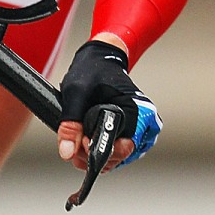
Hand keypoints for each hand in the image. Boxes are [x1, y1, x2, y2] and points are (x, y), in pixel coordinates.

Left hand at [57, 36, 161, 170]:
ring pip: (118, 157)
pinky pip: (118, 151)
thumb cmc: (93, 70)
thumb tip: (67, 153)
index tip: (82, 142)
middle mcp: (147, 123)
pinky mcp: (135, 132)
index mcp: (139, 112)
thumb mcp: (76, 93)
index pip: (123, 149)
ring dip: (97, 152)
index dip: (99, 152)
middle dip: (94, 154)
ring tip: (82, 136)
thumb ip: (71, 123)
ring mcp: (142, 129)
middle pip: (120, 157)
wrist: (101, 58)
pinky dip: (102, 148)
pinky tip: (90, 137)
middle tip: (78, 139)